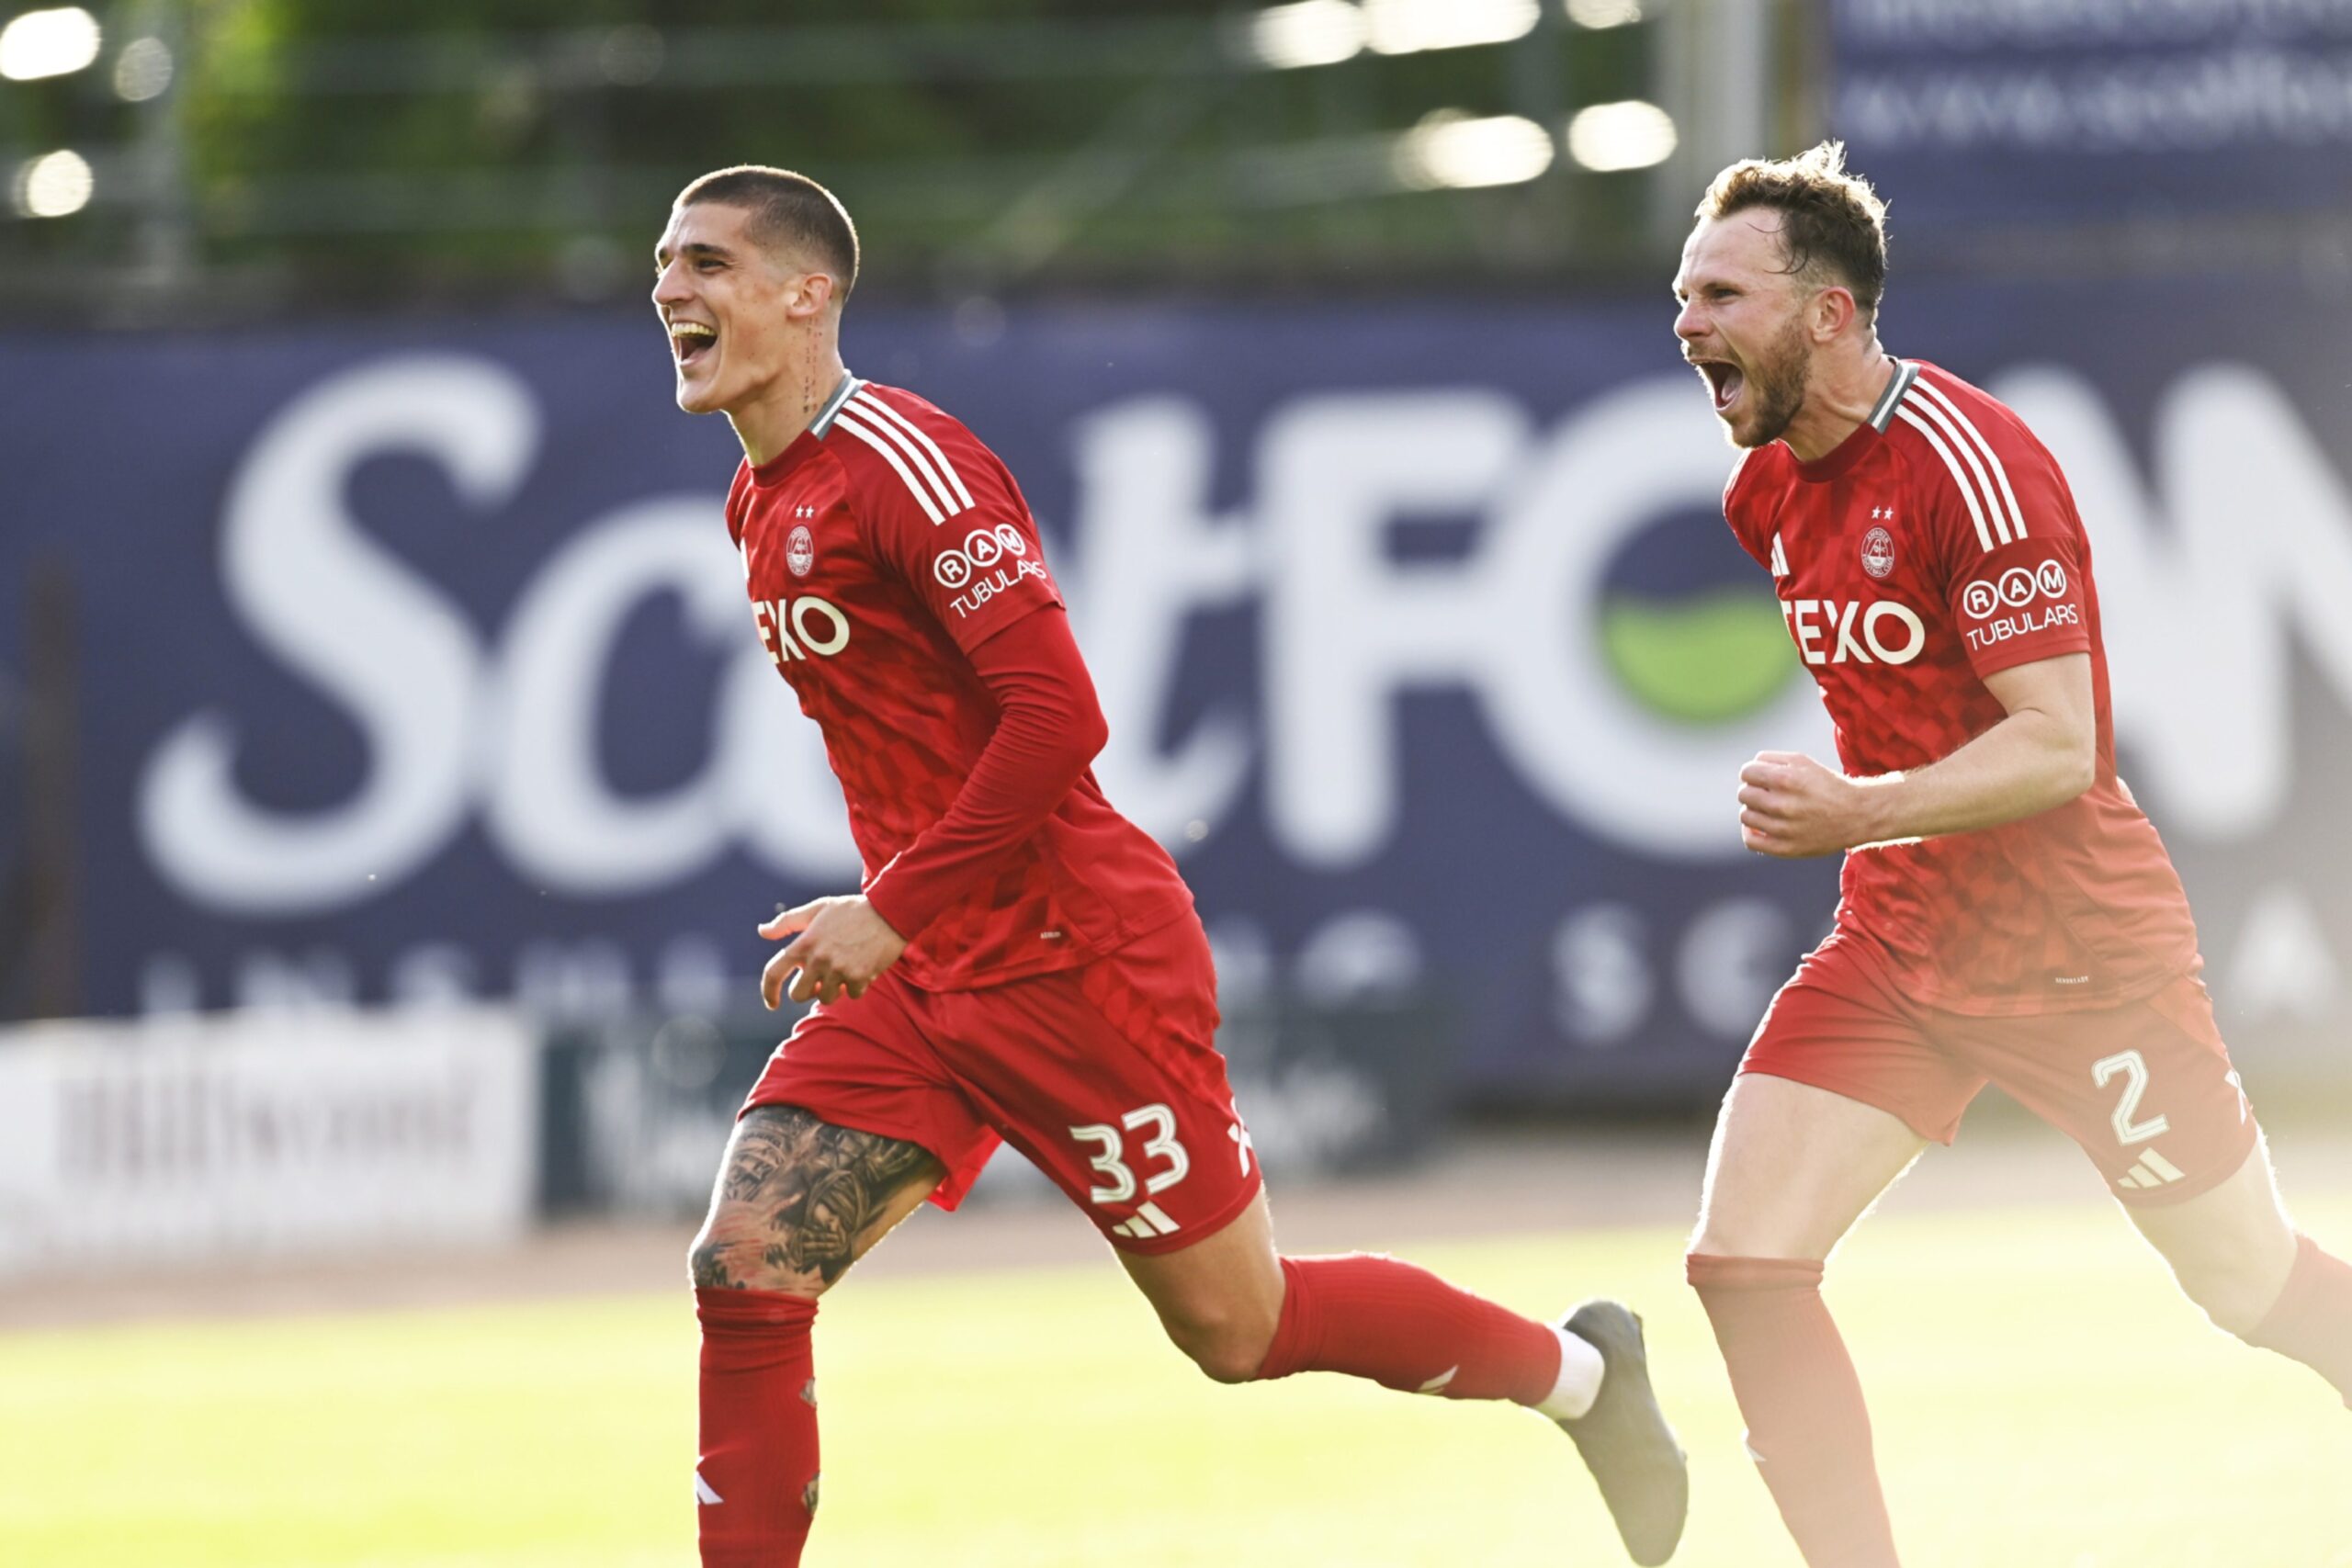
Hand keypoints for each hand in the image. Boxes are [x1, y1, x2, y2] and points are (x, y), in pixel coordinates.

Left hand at [758, 896, 908, 1007]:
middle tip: (821, 978)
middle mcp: (818, 959)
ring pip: (826, 997)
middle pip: (799, 994)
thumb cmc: (852, 909)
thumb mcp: (818, 908)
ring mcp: (839, 970)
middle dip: (808, 989)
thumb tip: (762, 931)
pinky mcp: (859, 977)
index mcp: (804, 943)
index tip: (772, 1003)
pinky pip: (852, 995)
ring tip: (845, 969)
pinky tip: (864, 968)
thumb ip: (788, 922)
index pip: (774, 973)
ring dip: (834, 989)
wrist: (889, 911)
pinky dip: (857, 986)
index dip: (768, 991)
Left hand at [1736, 751, 1874, 858]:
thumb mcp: (1803, 762)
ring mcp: (1783, 829)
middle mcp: (1783, 805)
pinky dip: (1750, 832)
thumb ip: (1771, 759)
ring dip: (1753, 810)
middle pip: (1744, 794)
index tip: (1761, 778)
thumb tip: (1748, 769)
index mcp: (1787, 780)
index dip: (1752, 773)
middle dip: (1753, 790)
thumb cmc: (1827, 786)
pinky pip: (1751, 840)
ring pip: (1745, 816)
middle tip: (1768, 793)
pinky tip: (1759, 826)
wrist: (1857, 815)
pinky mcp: (1786, 848)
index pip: (1747, 773)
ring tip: (1769, 809)